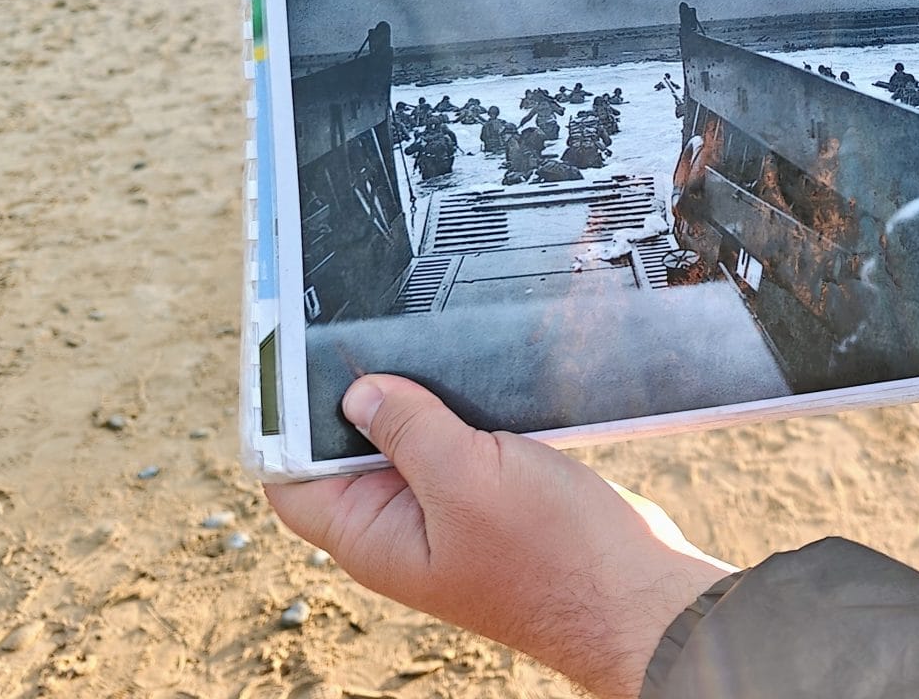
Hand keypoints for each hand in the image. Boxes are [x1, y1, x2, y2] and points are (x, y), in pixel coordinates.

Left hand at [265, 376, 733, 698]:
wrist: (638, 594)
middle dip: (354, 391)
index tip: (286, 356)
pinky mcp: (493, 492)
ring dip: (417, 392)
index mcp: (374, 536)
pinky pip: (458, 437)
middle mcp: (402, 524)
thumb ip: (409, 430)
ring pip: (409, 436)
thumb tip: (357, 391)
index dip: (280, 420)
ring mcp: (449, 508)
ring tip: (423, 334)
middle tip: (363, 323)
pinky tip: (477, 367)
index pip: (291, 479)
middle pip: (347, 449)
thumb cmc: (555, 557)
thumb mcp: (468, 478)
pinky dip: (461, 403)